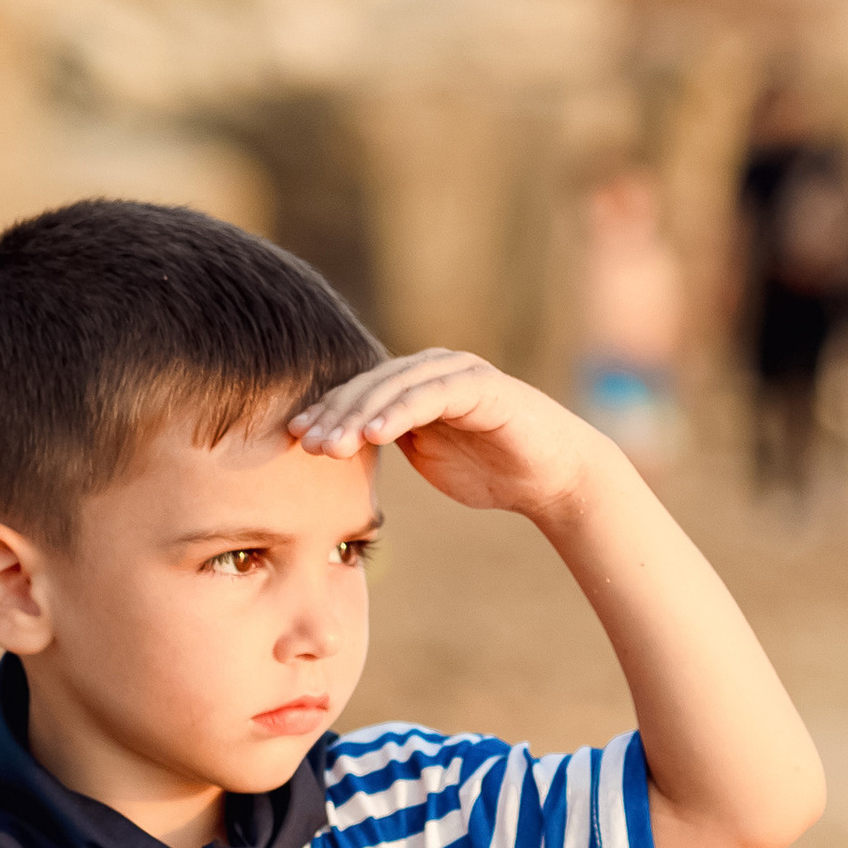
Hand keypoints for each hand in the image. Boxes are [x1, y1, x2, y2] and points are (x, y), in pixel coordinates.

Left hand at [292, 351, 605, 524]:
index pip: (361, 395)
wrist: (552, 477)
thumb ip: (394, 443)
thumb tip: (345, 448)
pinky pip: (431, 396)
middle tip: (304, 444)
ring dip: (359, 415)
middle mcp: (431, 370)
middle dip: (334, 415)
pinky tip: (373, 433)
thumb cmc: (492, 471)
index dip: (327, 415)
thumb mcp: (429, 458)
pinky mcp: (480, 385)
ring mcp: (456, 372)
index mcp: (414, 385)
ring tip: (330, 445)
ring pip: (395, 387)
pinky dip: (400, 412)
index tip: (295, 441)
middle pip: (370, 386)